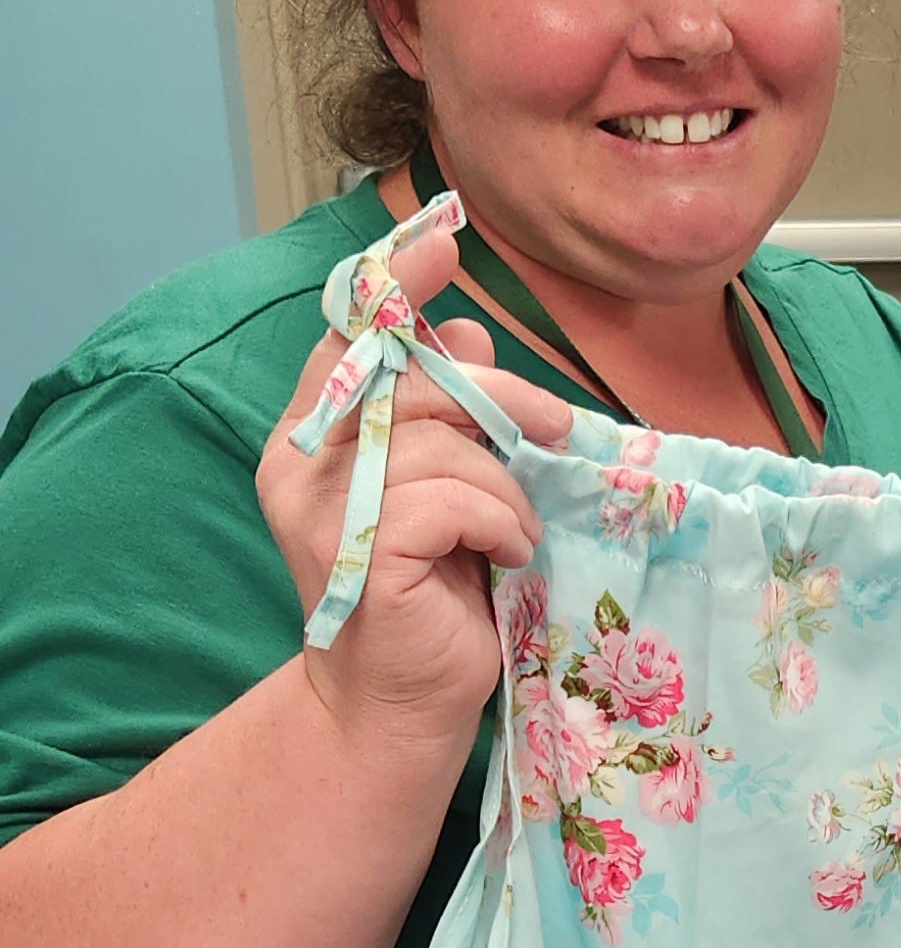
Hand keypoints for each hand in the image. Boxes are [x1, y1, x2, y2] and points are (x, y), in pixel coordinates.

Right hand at [256, 227, 572, 755]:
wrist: (403, 705)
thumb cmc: (434, 595)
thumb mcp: (450, 487)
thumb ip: (448, 414)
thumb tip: (463, 329)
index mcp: (314, 434)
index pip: (348, 332)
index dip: (396, 285)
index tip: (443, 243)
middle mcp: (302, 463)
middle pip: (409, 379)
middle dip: (495, 397)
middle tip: (551, 429)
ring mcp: (323, 510)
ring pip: (440, 442)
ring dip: (503, 485)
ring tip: (512, 531)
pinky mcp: (363, 554)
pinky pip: (450, 498)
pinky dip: (497, 521)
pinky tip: (506, 554)